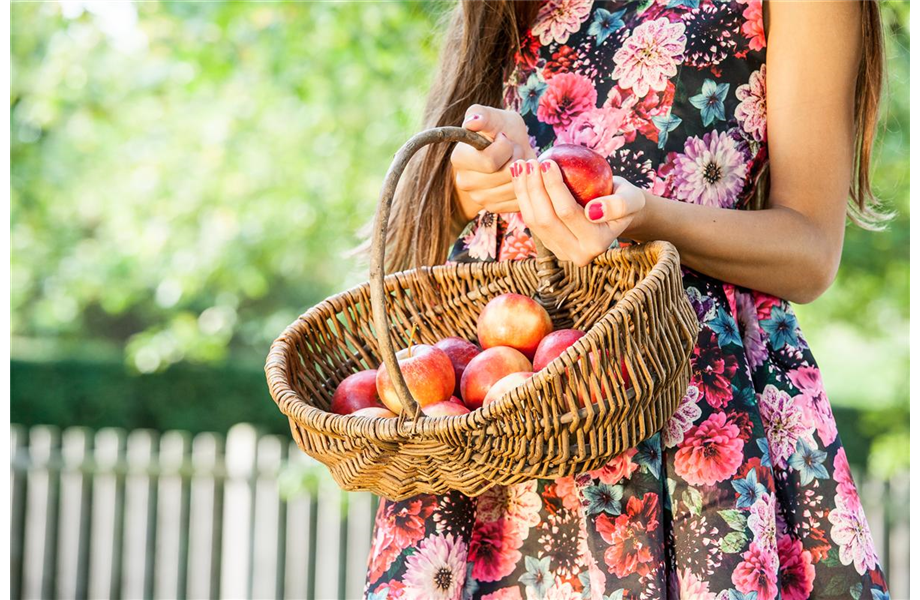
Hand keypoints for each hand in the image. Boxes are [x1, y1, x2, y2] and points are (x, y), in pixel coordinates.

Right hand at [450, 105, 537, 218]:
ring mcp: (478, 198)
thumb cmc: (500, 131)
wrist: (507, 152)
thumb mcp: (495, 117)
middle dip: (516, 159)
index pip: (490, 161)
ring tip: (515, 161)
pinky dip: (524, 186)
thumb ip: (482, 114)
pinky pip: (518, 199)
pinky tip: (519, 176)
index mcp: (459, 159)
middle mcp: (464, 182)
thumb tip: (472, 122)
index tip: (504, 138)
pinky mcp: (493, 208)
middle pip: (504, 175)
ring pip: (514, 188)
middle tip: (513, 150)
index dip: (505, 147)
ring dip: (523, 172)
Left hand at [511, 159, 645, 266]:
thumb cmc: (624, 199)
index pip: (568, 213)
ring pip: (533, 222)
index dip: (554, 187)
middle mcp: (576, 254)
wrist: (616, 213)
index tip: (548, 162)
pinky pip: (530, 220)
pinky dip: (523, 197)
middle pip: (546, 219)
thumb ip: (620, 205)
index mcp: (595, 244)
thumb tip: (592, 211)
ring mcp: (560, 251)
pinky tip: (520, 176)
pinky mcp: (549, 244)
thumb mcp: (632, 198)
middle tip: (530, 162)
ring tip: (520, 165)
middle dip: (534, 188)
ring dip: (523, 192)